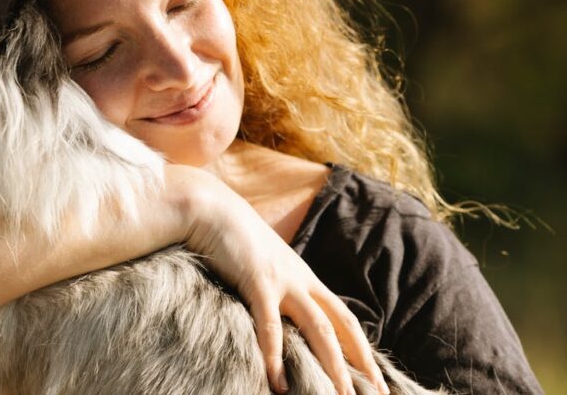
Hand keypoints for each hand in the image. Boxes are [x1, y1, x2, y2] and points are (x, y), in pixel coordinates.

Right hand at [170, 165, 388, 394]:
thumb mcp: (263, 265)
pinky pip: (270, 326)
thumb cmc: (232, 238)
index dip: (362, 350)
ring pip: (319, 330)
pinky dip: (275, 356)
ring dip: (332, 367)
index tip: (375, 380)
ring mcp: (282, 281)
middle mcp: (302, 281)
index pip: (344, 319)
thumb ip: (276, 288)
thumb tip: (277, 317)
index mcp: (305, 278)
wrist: (211, 209)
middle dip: (361, 364)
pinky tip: (278, 383)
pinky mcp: (258, 283)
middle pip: (342, 327)